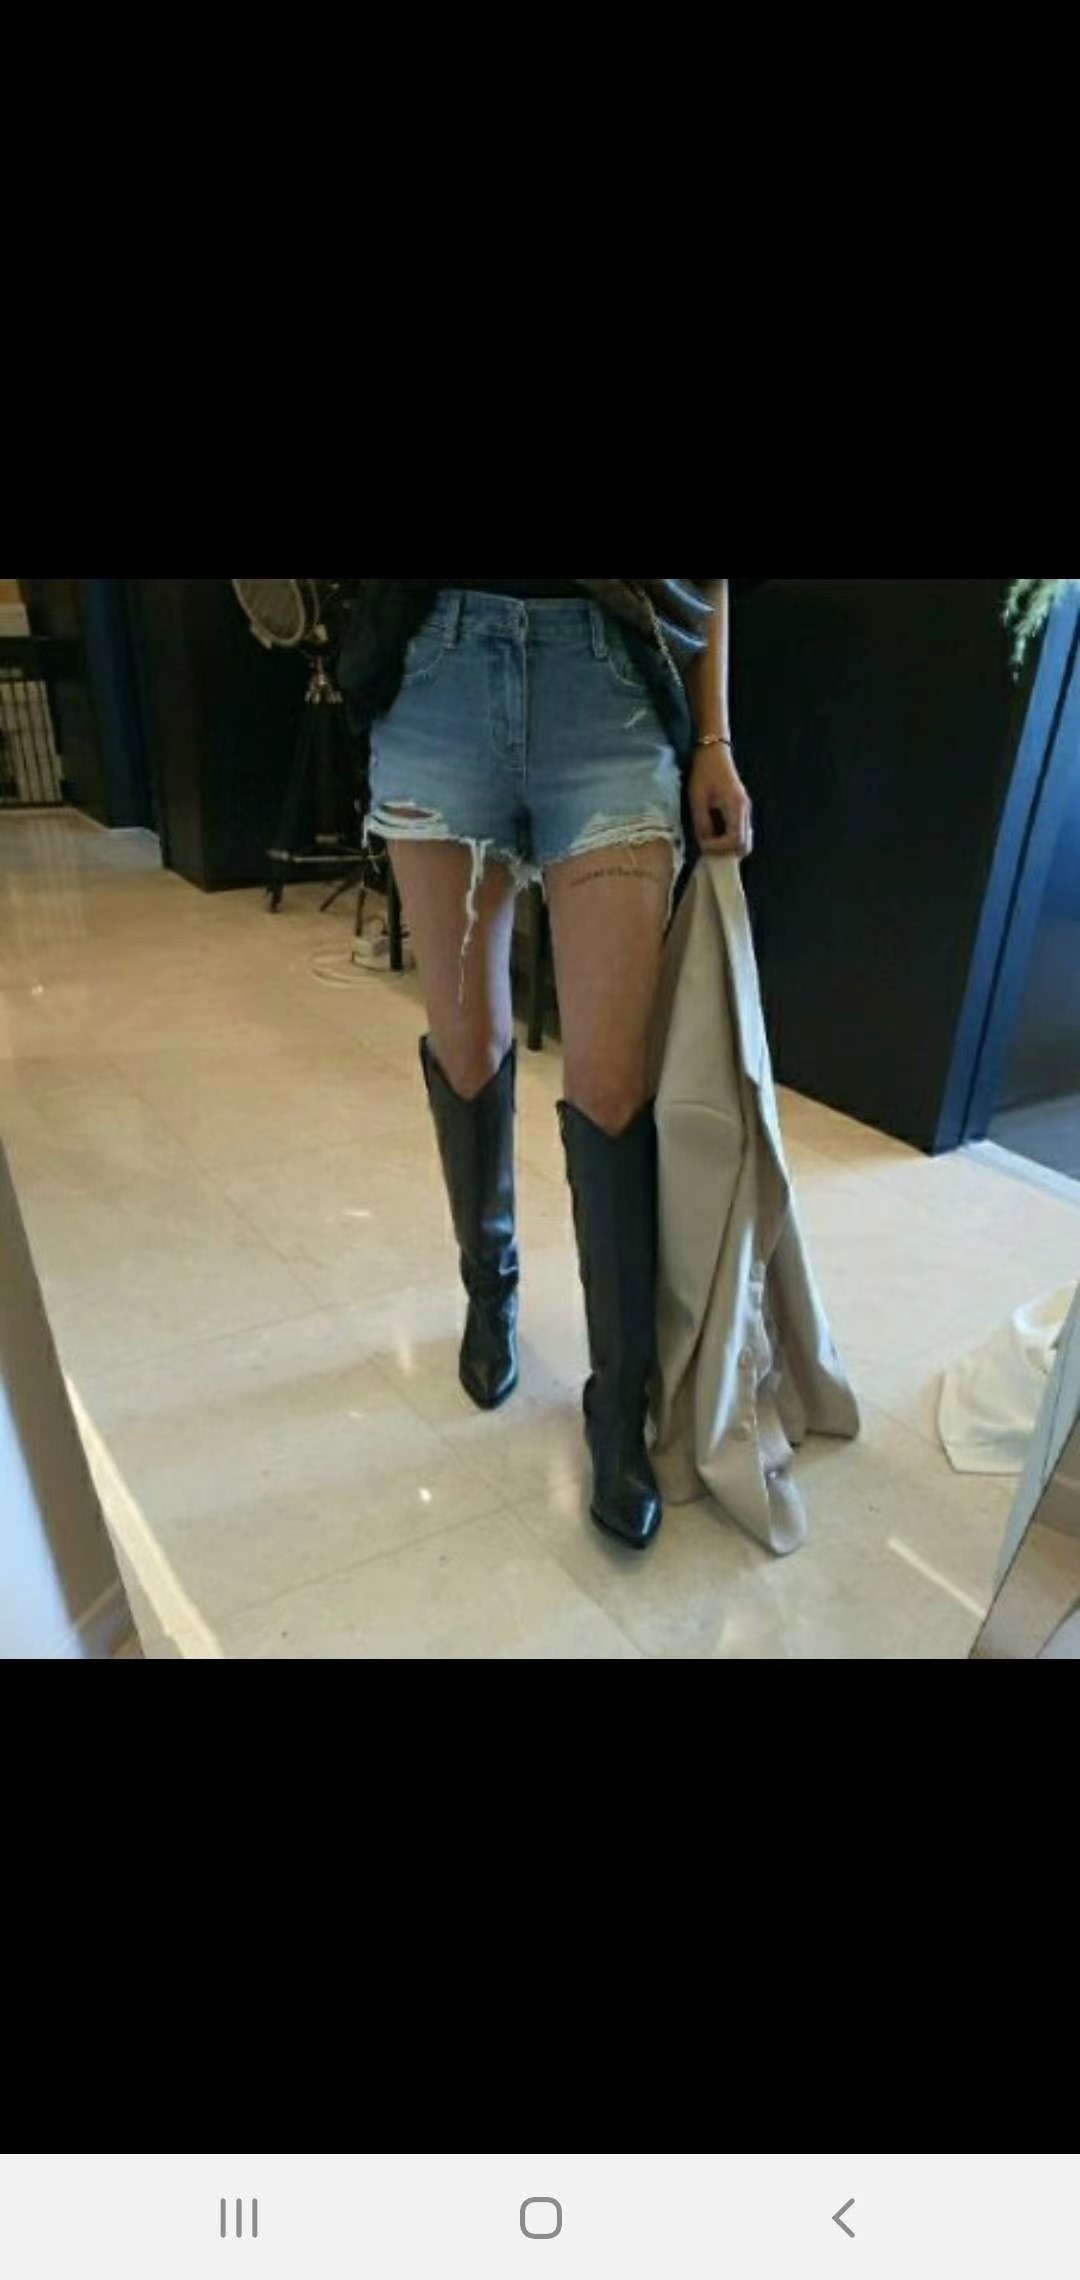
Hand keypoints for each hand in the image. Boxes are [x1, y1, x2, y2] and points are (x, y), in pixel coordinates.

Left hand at [689, 744, 753, 858]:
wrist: (714, 753)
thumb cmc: (704, 772)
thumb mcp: (697, 798)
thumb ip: (702, 823)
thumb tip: (705, 843)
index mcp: (736, 806)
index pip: (736, 839)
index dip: (720, 848)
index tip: (703, 845)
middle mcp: (745, 811)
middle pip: (745, 845)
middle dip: (727, 853)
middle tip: (708, 849)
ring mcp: (746, 811)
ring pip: (744, 841)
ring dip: (728, 848)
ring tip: (710, 843)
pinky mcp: (741, 810)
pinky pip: (740, 832)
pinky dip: (729, 840)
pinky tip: (714, 835)